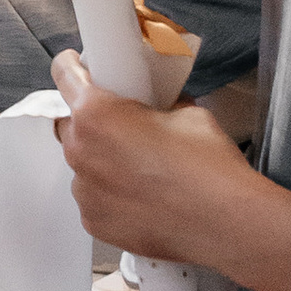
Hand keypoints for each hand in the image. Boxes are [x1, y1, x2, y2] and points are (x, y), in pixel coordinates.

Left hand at [47, 56, 290, 290]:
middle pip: (71, 125)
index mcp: (96, 115)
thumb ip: (157, 103)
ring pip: (83, 165)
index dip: (72, 67)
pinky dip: (110, 193)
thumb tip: (157, 104)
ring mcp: (85, 192)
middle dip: (91, 121)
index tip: (76, 66)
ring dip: (102, 160)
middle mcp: (81, 153)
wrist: (226, 223)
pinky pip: (95, 197)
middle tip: (123, 124)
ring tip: (140, 168)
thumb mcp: (187, 111)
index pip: (64, 76)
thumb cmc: (208, 166)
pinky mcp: (95, 223)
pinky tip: (142, 195)